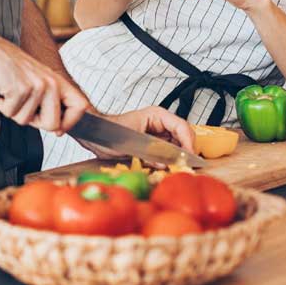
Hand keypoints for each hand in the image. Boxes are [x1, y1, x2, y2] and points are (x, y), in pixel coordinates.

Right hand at [0, 36, 88, 133]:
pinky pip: (11, 113)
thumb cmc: (8, 66)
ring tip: (9, 91)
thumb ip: (49, 101)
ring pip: (27, 121)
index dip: (70, 123)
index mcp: (57, 80)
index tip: (59, 130)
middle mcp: (51, 82)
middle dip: (34, 122)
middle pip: (53, 124)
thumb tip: (58, 129)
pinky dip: (1, 105)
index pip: (81, 106)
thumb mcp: (36, 80)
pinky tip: (1, 90)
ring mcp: (36, 85)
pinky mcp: (20, 89)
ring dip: (13, 111)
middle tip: (22, 105)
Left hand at [76, 106, 195, 159]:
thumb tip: (167, 163)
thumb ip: (151, 153)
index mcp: (157, 115)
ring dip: (178, 158)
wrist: (95, 135)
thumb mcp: (131, 143)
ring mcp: (158, 133)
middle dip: (186, 152)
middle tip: (186, 167)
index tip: (190, 158)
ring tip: (177, 168)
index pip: (182, 127)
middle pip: (183, 136)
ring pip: (177, 145)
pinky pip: (167, 152)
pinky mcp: (154, 144)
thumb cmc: (109, 133)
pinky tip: (165, 168)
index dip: (188, 143)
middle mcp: (160, 123)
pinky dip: (168, 161)